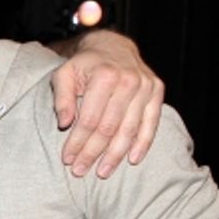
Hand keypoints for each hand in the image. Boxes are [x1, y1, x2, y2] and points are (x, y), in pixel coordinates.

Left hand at [50, 30, 164, 177]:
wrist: (112, 46)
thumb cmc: (84, 65)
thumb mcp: (63, 74)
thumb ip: (61, 98)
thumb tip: (65, 124)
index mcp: (104, 76)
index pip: (90, 119)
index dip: (78, 142)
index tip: (67, 159)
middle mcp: (128, 81)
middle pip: (109, 127)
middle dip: (93, 153)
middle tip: (80, 171)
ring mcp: (145, 86)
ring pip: (130, 129)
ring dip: (116, 154)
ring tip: (103, 172)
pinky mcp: (156, 91)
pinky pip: (151, 122)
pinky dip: (143, 143)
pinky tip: (133, 160)